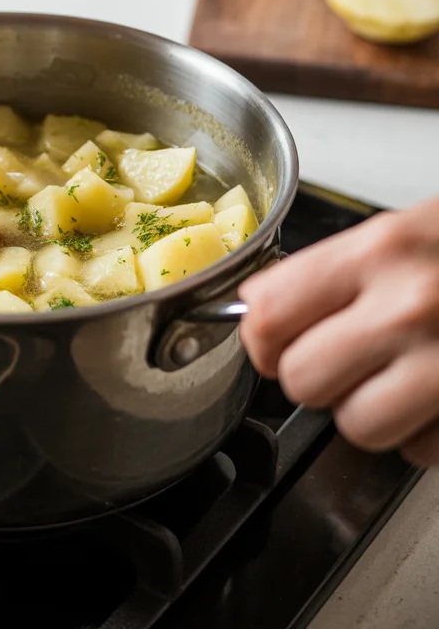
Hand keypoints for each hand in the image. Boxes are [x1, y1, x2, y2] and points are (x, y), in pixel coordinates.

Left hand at [239, 196, 438, 464]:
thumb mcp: (404, 232)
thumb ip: (332, 271)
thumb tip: (262, 312)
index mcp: (381, 251)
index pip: (270, 314)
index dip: (263, 336)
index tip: (274, 340)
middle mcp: (410, 308)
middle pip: (302, 380)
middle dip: (317, 376)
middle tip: (345, 358)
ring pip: (356, 426)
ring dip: (370, 410)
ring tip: (399, 376)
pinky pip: (418, 453)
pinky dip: (423, 434)